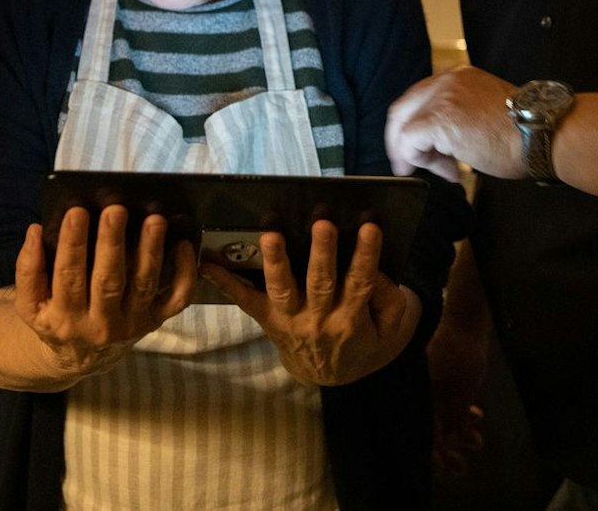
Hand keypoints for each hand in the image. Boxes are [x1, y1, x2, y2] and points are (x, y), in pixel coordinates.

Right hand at [12, 206, 196, 377]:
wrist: (81, 356)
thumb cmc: (55, 316)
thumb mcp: (29, 304)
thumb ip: (28, 269)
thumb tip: (35, 231)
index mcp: (64, 318)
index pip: (68, 277)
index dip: (72, 244)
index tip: (77, 212)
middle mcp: (100, 325)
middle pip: (108, 281)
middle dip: (112, 244)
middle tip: (116, 210)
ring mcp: (132, 323)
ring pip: (144, 286)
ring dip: (150, 251)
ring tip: (154, 220)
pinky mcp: (156, 320)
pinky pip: (177, 298)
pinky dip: (184, 273)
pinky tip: (182, 244)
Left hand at [204, 220, 421, 385]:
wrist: (330, 374)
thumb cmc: (363, 338)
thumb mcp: (389, 328)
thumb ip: (388, 299)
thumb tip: (376, 269)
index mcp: (351, 320)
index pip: (361, 283)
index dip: (366, 256)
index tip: (370, 227)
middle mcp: (318, 320)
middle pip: (320, 283)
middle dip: (322, 252)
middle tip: (323, 223)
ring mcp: (290, 320)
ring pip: (282, 290)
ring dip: (276, 261)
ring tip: (271, 234)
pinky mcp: (268, 320)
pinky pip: (245, 302)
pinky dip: (225, 283)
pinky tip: (208, 263)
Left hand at [385, 66, 522, 181]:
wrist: (544, 133)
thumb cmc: (526, 132)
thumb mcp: (486, 112)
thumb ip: (460, 117)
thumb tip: (440, 144)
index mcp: (459, 76)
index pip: (419, 98)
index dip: (414, 127)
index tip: (423, 151)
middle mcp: (447, 80)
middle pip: (402, 109)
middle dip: (401, 142)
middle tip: (410, 166)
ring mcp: (442, 98)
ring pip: (403, 127)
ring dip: (416, 154)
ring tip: (444, 171)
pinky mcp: (439, 120)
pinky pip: (409, 142)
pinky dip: (419, 159)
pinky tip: (446, 170)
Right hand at [427, 320, 488, 476]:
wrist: (467, 318)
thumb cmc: (462, 355)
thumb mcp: (462, 392)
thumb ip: (456, 420)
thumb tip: (451, 445)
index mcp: (416, 396)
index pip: (421, 432)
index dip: (432, 454)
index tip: (444, 471)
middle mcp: (418, 391)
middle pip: (430, 427)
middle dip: (448, 448)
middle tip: (461, 468)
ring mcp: (429, 382)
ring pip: (441, 414)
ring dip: (459, 430)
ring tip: (478, 442)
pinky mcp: (440, 374)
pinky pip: (447, 399)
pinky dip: (461, 411)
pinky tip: (477, 417)